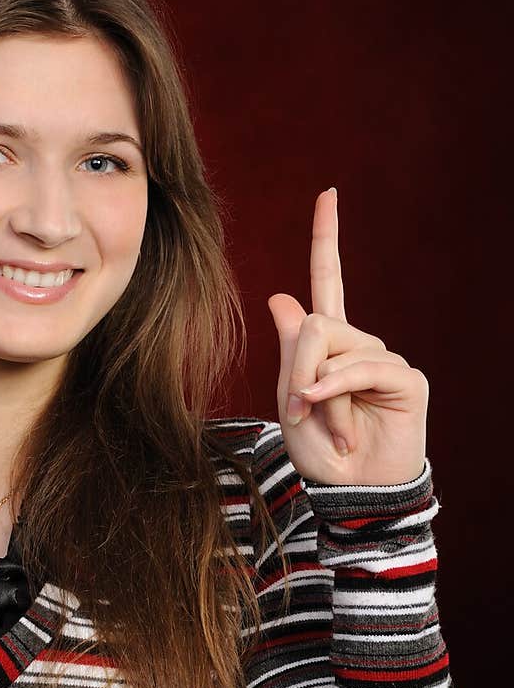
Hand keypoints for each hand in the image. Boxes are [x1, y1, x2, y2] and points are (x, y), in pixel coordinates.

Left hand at [266, 188, 427, 484]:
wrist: (349, 492)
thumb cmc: (319, 453)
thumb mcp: (290, 400)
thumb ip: (289, 352)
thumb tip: (281, 297)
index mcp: (329, 345)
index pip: (328, 281)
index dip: (326, 238)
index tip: (328, 194)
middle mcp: (360, 345)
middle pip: (316, 324)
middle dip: (297, 367)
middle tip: (298, 410)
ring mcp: (385, 360)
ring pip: (334, 347)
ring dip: (318, 392)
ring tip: (325, 428)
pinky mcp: (405, 379)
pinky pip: (363, 367)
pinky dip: (338, 390)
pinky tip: (335, 419)